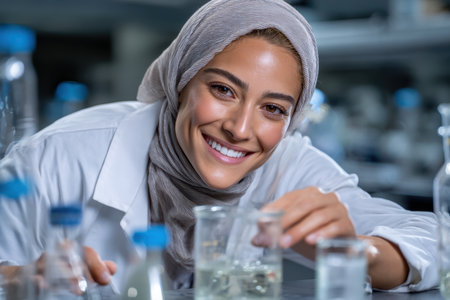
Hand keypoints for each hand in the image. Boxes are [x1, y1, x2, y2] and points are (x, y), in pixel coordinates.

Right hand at [0, 246, 115, 297]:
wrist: (23, 277)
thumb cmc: (56, 271)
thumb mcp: (77, 268)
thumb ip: (95, 268)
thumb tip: (112, 268)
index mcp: (69, 249)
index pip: (87, 252)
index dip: (98, 265)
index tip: (106, 278)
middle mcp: (55, 253)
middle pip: (73, 259)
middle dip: (85, 273)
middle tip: (92, 285)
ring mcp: (38, 264)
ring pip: (54, 266)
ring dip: (67, 276)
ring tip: (78, 288)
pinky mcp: (24, 276)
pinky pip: (31, 276)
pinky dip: (38, 280)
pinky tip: (44, 283)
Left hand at [261, 186, 355, 254]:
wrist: (341, 248)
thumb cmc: (313, 235)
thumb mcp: (291, 232)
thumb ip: (274, 233)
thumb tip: (255, 240)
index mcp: (309, 193)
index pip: (290, 198)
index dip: (275, 208)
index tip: (261, 221)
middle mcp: (325, 197)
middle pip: (304, 205)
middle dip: (286, 220)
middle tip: (274, 235)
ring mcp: (338, 209)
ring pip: (318, 215)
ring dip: (300, 229)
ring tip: (286, 242)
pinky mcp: (347, 224)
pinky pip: (334, 226)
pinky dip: (321, 233)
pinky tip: (311, 241)